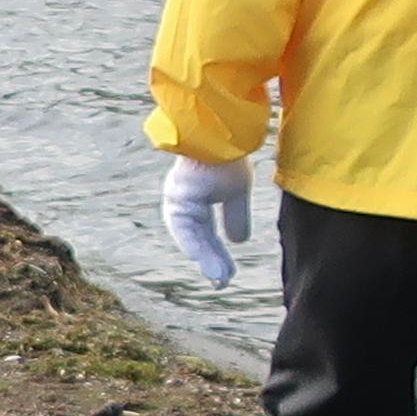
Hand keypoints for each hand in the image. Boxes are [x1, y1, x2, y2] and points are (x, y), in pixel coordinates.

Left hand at [161, 152, 254, 290]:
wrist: (224, 131)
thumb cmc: (228, 155)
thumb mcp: (236, 192)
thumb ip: (234, 216)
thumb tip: (238, 242)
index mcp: (194, 200)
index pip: (204, 233)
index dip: (214, 253)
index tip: (225, 274)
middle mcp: (182, 200)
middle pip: (196, 238)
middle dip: (210, 260)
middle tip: (222, 284)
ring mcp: (178, 197)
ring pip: (190, 236)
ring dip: (205, 257)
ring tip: (219, 278)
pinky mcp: (180, 194)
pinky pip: (184, 225)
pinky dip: (194, 243)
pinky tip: (203, 259)